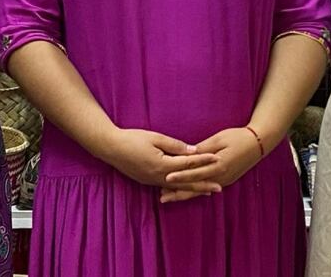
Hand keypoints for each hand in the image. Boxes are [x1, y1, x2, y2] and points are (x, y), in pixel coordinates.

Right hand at [99, 128, 221, 194]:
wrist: (110, 147)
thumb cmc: (132, 138)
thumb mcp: (155, 137)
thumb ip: (175, 145)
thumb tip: (194, 150)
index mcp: (163, 165)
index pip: (189, 163)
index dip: (204, 160)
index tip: (218, 159)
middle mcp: (159, 177)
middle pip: (186, 182)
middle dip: (203, 185)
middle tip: (219, 188)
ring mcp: (152, 181)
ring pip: (177, 187)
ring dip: (192, 189)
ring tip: (206, 192)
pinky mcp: (147, 181)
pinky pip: (167, 187)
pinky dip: (179, 189)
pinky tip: (184, 190)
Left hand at [160, 127, 262, 202]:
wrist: (258, 144)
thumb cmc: (238, 137)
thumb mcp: (219, 139)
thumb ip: (202, 148)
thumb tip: (187, 154)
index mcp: (218, 166)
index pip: (195, 173)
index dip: (180, 176)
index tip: (166, 178)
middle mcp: (221, 177)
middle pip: (196, 187)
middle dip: (178, 192)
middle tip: (162, 197)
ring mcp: (224, 180)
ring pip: (200, 190)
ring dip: (185, 194)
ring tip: (169, 197)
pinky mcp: (226, 180)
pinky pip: (207, 188)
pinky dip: (195, 192)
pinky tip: (186, 194)